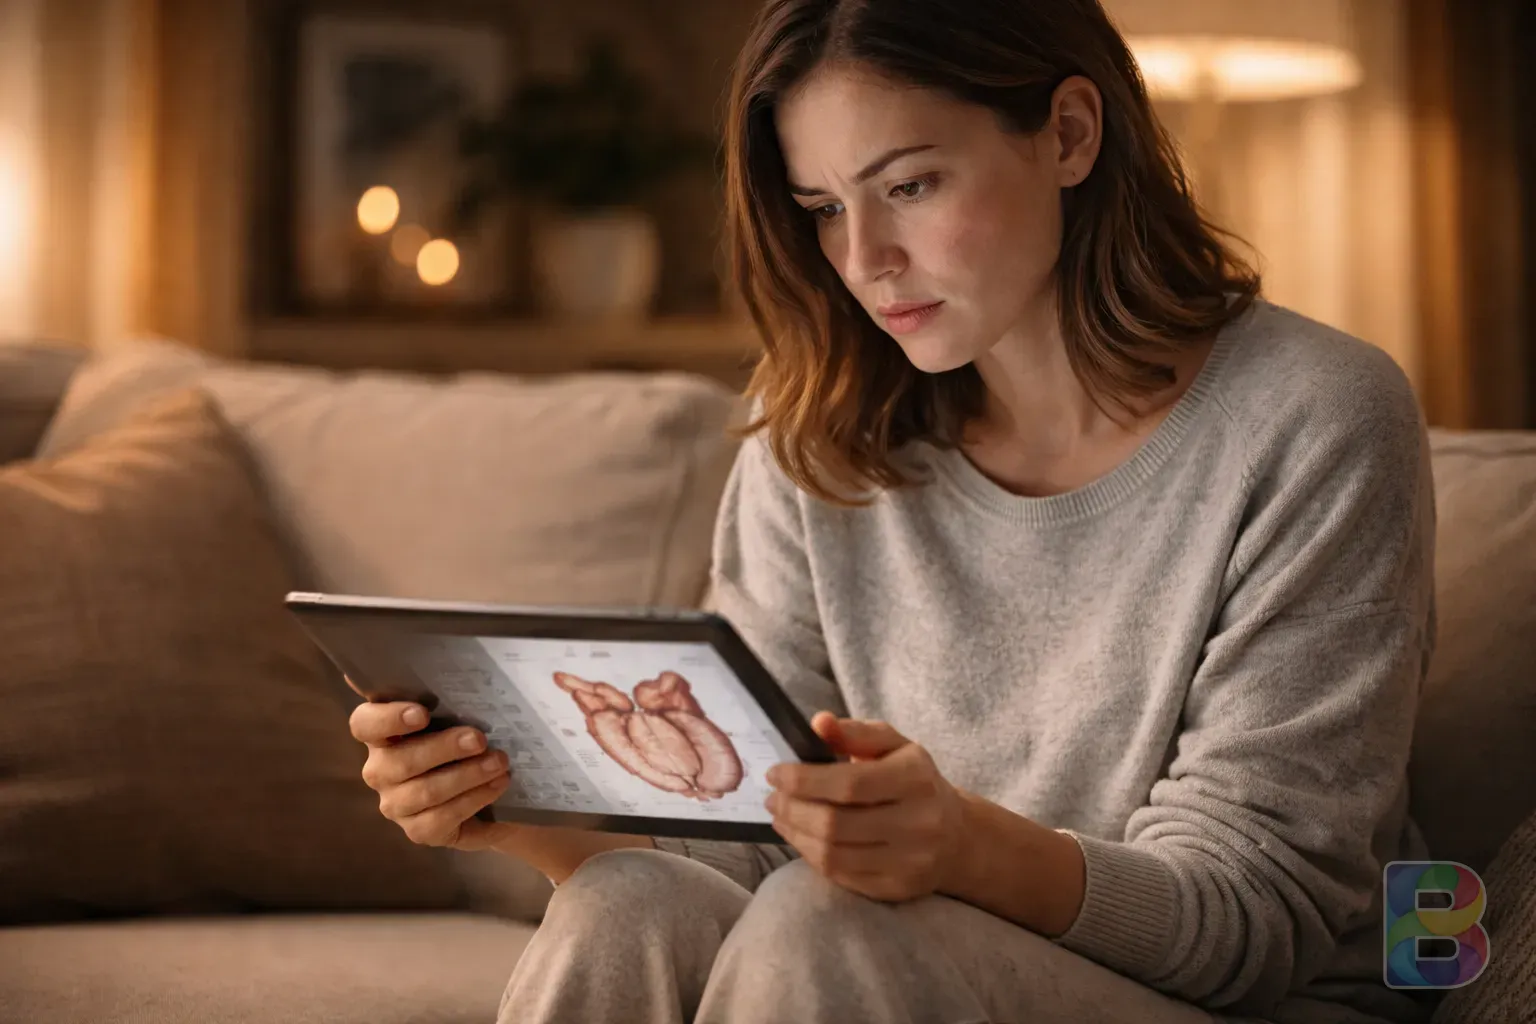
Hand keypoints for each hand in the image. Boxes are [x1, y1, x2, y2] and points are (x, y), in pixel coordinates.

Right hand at [346, 678, 655, 880]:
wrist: (505, 786)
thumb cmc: (479, 737)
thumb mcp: (469, 710)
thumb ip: (458, 690)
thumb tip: (472, 645)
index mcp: (384, 732)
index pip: (364, 722)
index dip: (386, 718)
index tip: (421, 713)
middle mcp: (381, 768)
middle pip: (396, 761)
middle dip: (441, 748)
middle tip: (478, 737)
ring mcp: (398, 804)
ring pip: (421, 793)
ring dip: (465, 776)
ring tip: (500, 762)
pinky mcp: (420, 832)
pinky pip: (439, 820)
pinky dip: (473, 800)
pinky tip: (498, 785)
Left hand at [764, 712, 968, 902]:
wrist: (956, 837)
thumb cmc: (915, 782)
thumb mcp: (895, 746)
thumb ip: (856, 732)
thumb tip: (819, 723)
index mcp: (916, 779)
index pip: (849, 784)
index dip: (804, 780)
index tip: (775, 773)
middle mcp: (918, 823)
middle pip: (836, 824)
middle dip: (793, 809)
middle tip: (773, 797)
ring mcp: (909, 862)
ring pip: (833, 855)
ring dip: (796, 834)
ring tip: (781, 816)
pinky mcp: (896, 889)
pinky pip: (840, 876)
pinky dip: (811, 856)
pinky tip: (802, 837)